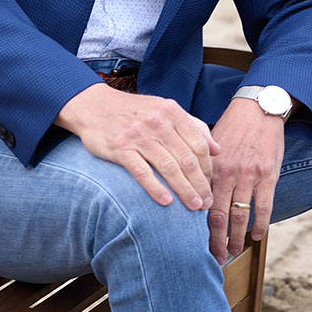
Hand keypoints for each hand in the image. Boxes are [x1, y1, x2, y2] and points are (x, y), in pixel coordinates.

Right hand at [55, 83, 219, 210]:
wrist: (95, 106)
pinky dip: (156, 188)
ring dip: (184, 189)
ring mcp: (139, 135)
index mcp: (172, 111)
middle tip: (207, 203)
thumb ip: (192, 126)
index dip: (208, 167)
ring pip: (169, 167)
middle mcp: (158, 122)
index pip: (199, 144)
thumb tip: (217, 149)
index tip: (211, 184)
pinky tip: (166, 202)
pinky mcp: (121, 148)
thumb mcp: (164, 109)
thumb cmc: (135, 111)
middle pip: (187, 158)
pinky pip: (142, 172)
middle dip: (200, 183)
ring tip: (194, 206)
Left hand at [208, 98, 284, 263]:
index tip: (195, 243)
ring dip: (237, 238)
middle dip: (216, 240)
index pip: (202, 203)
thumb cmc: (233, 126)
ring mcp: (249, 175)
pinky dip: (260, 225)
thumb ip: (204, 166)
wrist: (258, 108)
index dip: (198, 227)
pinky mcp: (268, 175)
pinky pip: (264, 207)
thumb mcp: (212, 143)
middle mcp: (228, 173)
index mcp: (212, 166)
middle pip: (219, 216)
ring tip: (233, 252)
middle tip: (214, 258)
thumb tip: (192, 188)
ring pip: (240, 215)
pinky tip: (256, 236)